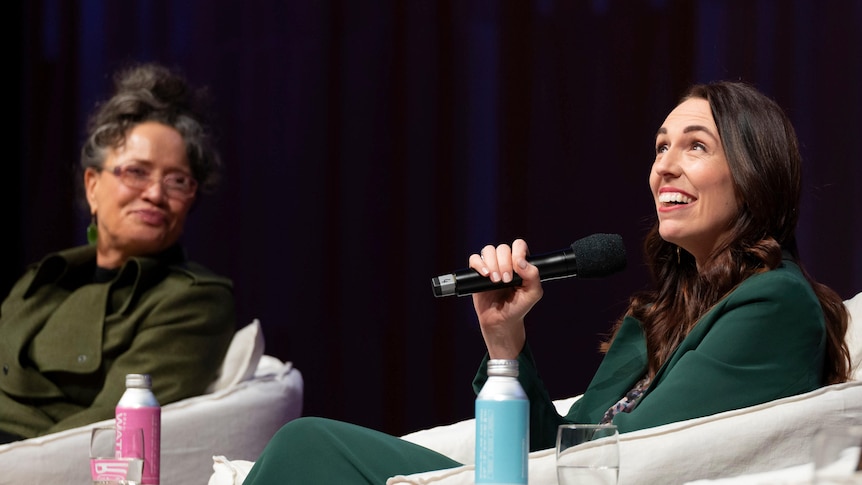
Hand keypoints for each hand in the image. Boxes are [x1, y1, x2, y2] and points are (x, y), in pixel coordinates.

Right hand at [469, 239, 542, 358]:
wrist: (501, 321)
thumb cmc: (518, 307)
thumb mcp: (533, 293)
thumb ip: (533, 276)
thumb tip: (521, 262)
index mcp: (520, 263)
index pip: (518, 245)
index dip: (518, 252)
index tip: (518, 266)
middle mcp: (505, 261)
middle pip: (502, 248)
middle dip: (504, 263)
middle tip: (506, 281)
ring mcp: (491, 266)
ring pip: (489, 250)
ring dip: (492, 264)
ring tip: (496, 281)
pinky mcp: (477, 273)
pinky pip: (474, 259)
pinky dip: (479, 264)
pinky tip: (485, 275)